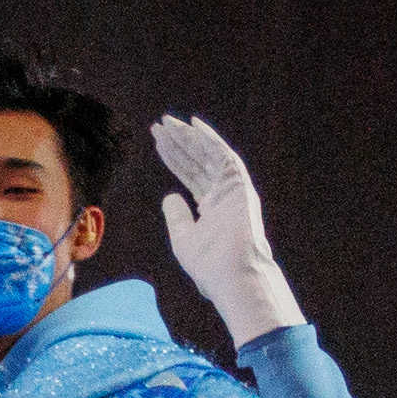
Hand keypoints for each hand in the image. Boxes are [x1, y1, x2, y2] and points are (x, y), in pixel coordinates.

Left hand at [151, 115, 304, 346]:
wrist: (231, 275)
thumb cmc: (209, 265)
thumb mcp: (184, 238)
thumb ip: (177, 216)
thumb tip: (169, 195)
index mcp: (213, 208)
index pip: (191, 176)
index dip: (174, 159)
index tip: (157, 143)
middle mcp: (224, 195)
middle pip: (197, 162)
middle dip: (178, 143)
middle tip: (157, 125)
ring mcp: (232, 188)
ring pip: (208, 155)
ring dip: (189, 137)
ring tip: (167, 122)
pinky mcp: (239, 184)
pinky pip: (222, 154)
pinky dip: (208, 139)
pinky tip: (192, 125)